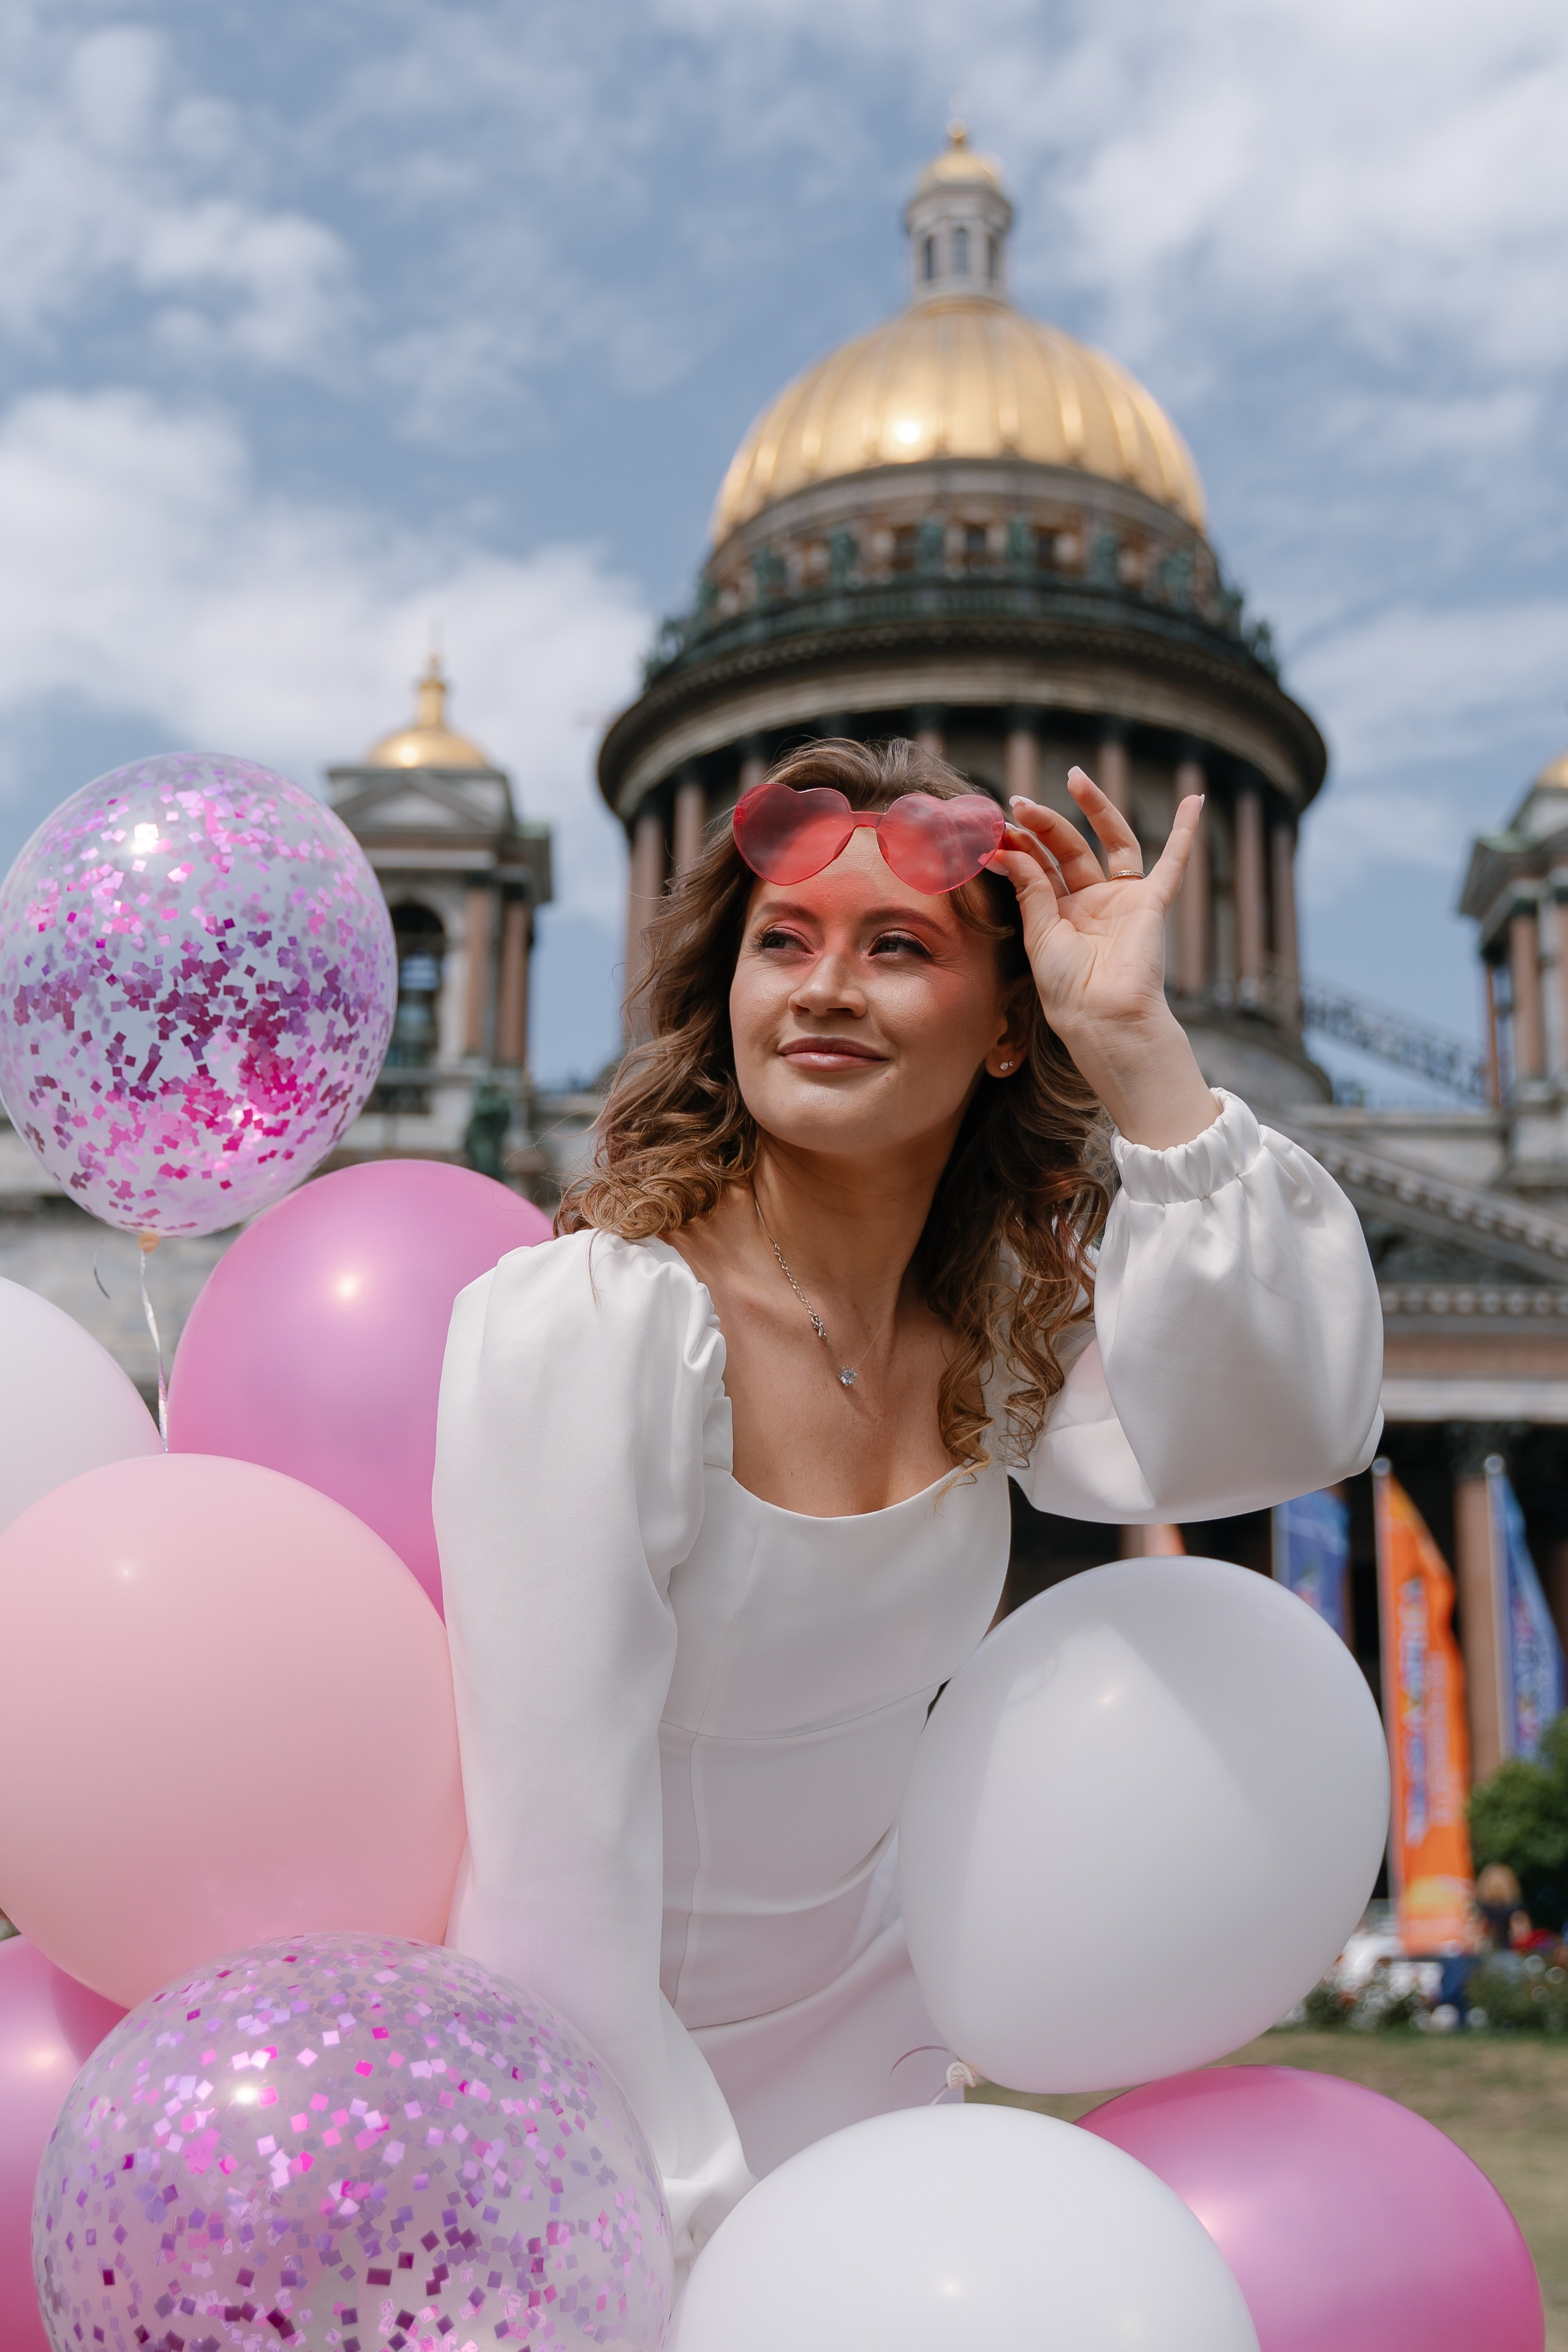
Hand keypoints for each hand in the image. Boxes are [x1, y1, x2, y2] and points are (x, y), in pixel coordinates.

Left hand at [988, 766, 1218, 1148]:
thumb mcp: (1038, 933)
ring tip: (1075, 777)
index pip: (1039, 866)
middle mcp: (1090, 903)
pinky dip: (1185, 833)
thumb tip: (1005, 848)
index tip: (995, 829)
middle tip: (1019, 801)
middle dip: (1044, 824)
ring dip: (1096, 808)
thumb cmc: (1067, 989)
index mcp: (1058, 914)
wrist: (1102, 1017)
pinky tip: (1194, 800)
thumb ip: (1029, 887)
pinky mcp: (1151, 904)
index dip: (1019, 846)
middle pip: (1068, 848)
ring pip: (1111, 842)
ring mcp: (1122, 900)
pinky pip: (1173, 863)